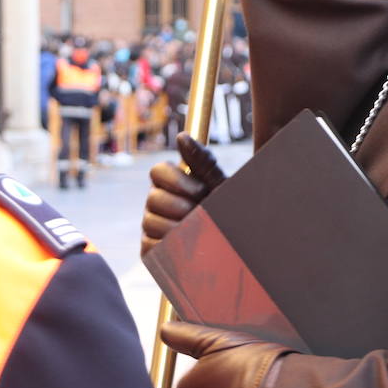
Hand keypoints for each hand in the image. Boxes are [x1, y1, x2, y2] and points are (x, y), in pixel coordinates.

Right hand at [140, 134, 226, 254]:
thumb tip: (181, 136)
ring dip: (177, 228)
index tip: (200, 190)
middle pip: (152, 197)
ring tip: (199, 232)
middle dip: (180, 206)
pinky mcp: (151, 251)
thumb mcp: (220, 186)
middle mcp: (158, 202)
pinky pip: (149, 245)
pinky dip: (169, 246)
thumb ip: (202, 162)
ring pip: (150, 222)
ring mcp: (153, 226)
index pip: (158, 171)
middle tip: (202, 213)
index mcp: (172, 183)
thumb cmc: (228, 212)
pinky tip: (187, 247)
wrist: (237, 249)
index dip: (176, 180)